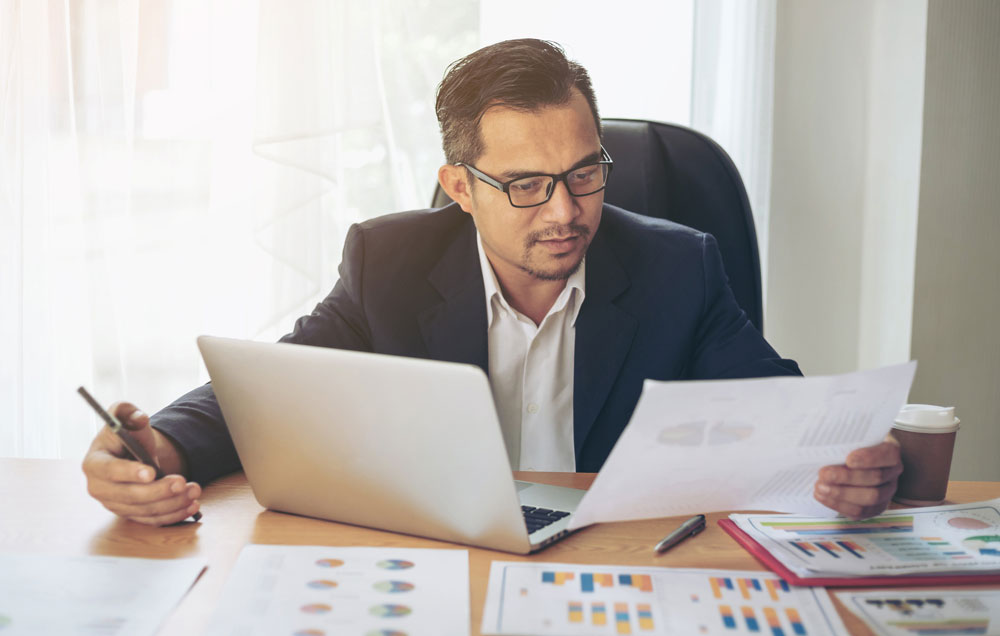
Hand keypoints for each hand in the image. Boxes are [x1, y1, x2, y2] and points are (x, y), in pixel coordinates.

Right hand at [82, 401, 201, 525]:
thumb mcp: (126, 416)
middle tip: (182, 482)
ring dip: (173, 503)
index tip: (151, 472)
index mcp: (94, 463)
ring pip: (145, 510)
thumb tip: (139, 417)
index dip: (130, 473)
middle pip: (130, 496)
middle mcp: (100, 488)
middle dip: (159, 491)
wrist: (132, 452)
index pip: (109, 471)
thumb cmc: (127, 434)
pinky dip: (174, 515)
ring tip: (194, 490)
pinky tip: (191, 506)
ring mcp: (114, 504)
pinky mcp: (130, 514)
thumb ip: (127, 411)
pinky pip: (152, 520)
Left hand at [813, 437, 902, 518]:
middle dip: (847, 478)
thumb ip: (843, 438)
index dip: (869, 458)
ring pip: (870, 498)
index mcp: (890, 451)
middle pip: (876, 478)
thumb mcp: (851, 436)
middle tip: (823, 474)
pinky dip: (839, 505)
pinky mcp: (874, 508)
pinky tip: (823, 496)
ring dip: (841, 494)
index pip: (888, 455)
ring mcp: (886, 492)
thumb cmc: (851, 443)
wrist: (853, 460)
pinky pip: (860, 511)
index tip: (849, 459)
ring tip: (820, 487)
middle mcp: (892, 472)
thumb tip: (823, 439)